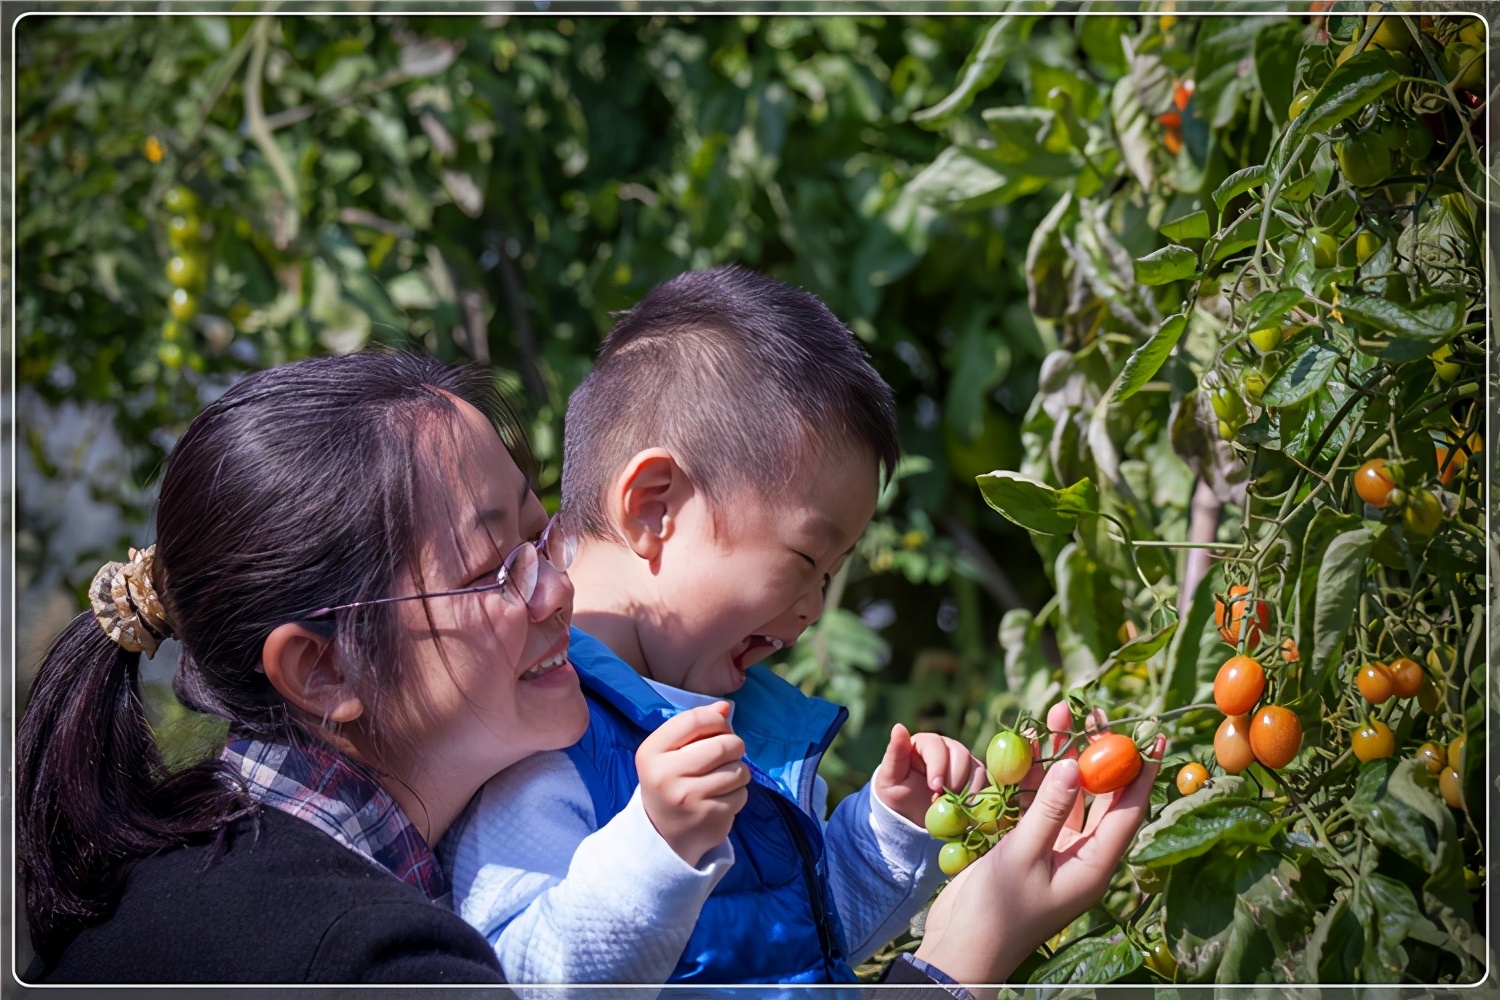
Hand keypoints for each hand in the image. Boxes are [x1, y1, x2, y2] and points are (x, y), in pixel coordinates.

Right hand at [636, 702, 749, 866]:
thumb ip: (695, 725)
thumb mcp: (670, 751)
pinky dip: (738, 792)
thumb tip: (725, 706)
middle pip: (722, 745)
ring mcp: (689, 799)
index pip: (693, 720)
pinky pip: (742, 794)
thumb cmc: (670, 781)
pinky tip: (722, 797)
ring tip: (725, 776)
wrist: (663, 833)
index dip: (716, 719)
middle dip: (735, 745)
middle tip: (731, 751)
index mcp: (651, 752)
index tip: (721, 726)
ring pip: (738, 770)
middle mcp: (666, 775)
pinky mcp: (709, 817)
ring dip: (740, 770)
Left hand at [872, 723, 987, 827]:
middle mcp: (945, 746)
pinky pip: (983, 780)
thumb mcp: (890, 777)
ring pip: (974, 766)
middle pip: (959, 754)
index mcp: (923, 742)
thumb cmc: (896, 794)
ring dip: (966, 788)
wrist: (910, 816)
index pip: (936, 746)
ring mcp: (962, 760)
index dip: (938, 766)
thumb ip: (895, 753)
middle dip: (954, 780)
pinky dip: (977, 794)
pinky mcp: (973, 774)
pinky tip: (965, 807)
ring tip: (952, 806)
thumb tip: (899, 726)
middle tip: (943, 801)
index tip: (935, 788)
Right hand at [912, 703, 1163, 996]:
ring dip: (1063, 756)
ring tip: (1059, 712)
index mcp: (1094, 865)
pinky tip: (1029, 745)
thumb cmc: (998, 911)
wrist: (960, 946)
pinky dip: (1034, 775)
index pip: (1129, 811)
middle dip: (1098, 752)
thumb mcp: (1025, 855)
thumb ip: (1049, 808)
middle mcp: (1081, 855)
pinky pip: (1038, 803)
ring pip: (1067, 794)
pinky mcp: (1026, 846)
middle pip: (1100, 796)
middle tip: (1095, 711)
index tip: (1155, 736)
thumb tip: (1077, 765)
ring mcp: (1053, 850)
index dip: (1143, 772)